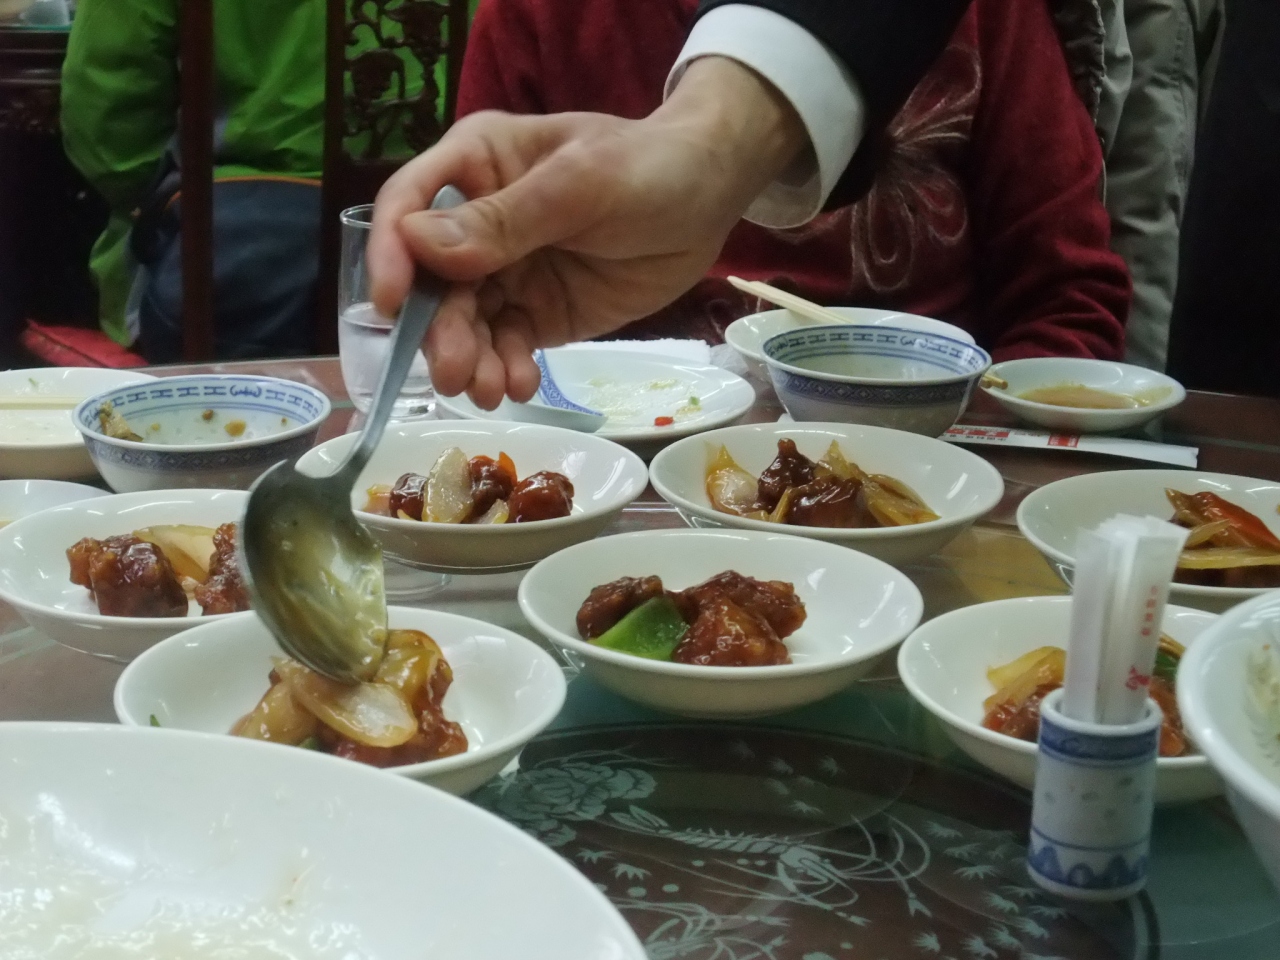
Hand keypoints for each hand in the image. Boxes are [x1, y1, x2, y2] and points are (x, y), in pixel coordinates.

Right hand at [368, 57, 805, 408]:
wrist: (710, 200)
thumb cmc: (647, 169)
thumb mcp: (580, 186)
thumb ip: (504, 219)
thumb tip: (419, 244)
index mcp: (476, 164)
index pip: (408, 206)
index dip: (390, 254)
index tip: (390, 304)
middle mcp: (476, 221)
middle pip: (432, 280)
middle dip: (439, 331)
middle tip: (455, 375)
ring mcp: (506, 271)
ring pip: (465, 322)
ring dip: (469, 360)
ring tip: (491, 391)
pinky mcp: (537, 312)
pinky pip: (506, 345)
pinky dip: (506, 368)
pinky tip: (520, 384)